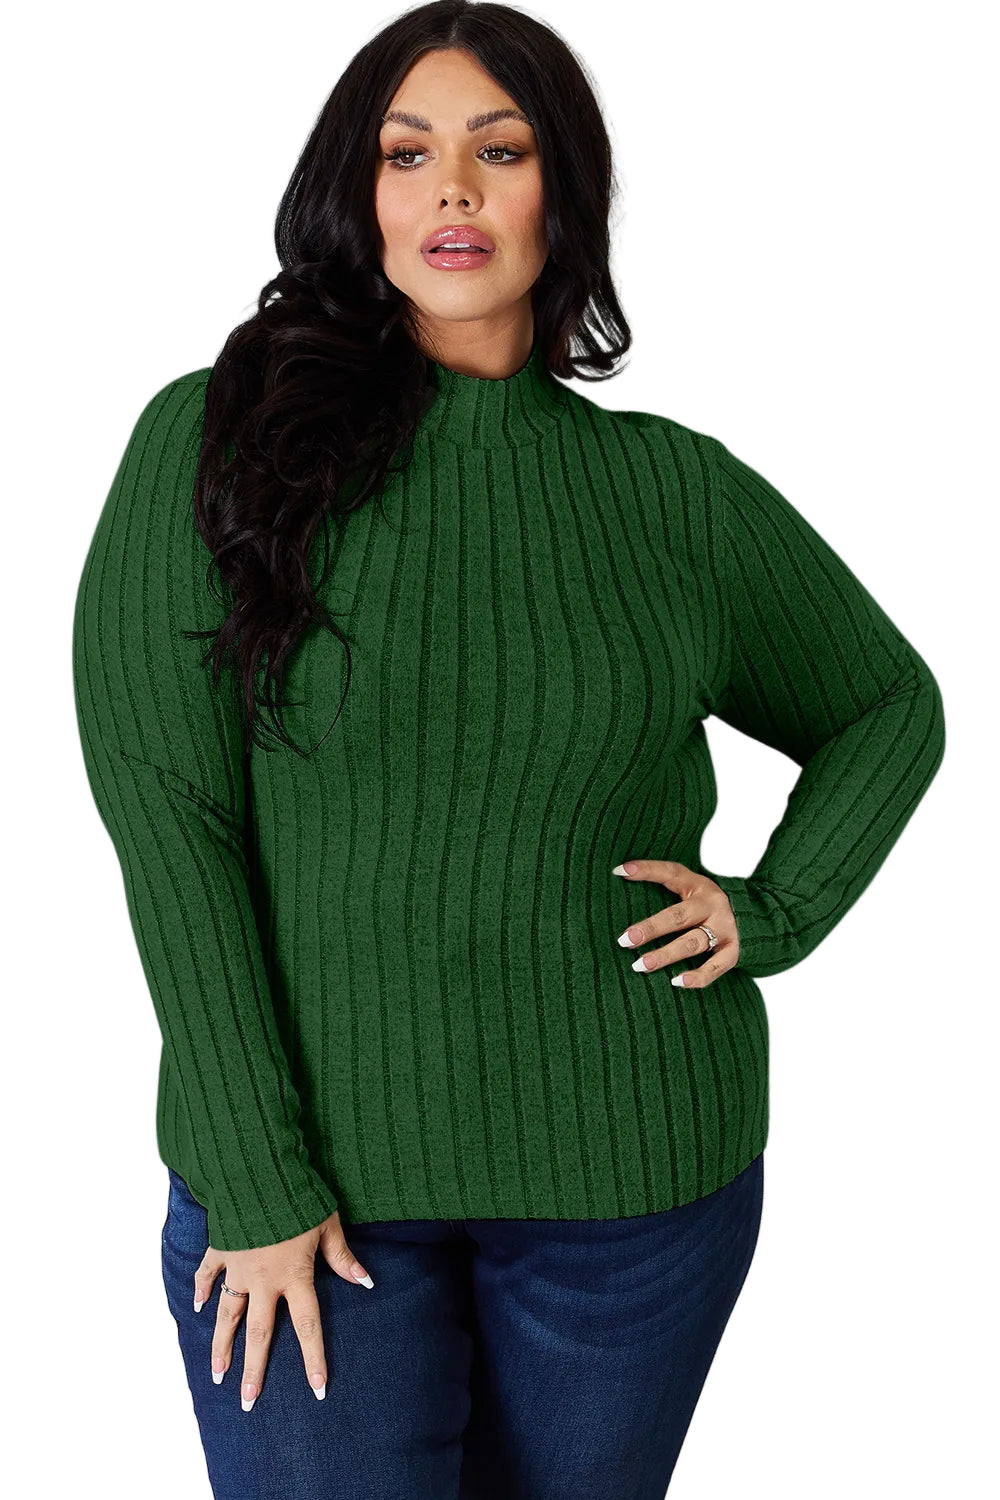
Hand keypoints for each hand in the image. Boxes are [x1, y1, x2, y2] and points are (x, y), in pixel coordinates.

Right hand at [193, 1209, 372, 1409]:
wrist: (259, 1171)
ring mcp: (239, 1267)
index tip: (317, 1391)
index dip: (314, 1359)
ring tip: (217, 1375)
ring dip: (222, 1346)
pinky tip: (196, 1308)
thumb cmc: (299, 1196)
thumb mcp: (328, 1224)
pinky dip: (202, 1289)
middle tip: (247, 1401)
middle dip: (254, 1370)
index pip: (307, 1326)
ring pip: (228, 1315)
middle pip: (259, 1333)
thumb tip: (367, 1281)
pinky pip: (208, 1275)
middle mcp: (264, 1280)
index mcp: (294, 1275)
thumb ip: (343, 1256)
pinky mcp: (221, 1249)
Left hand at [613, 858, 739, 986]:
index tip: (619, 871)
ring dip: (666, 955)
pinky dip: (697, 976)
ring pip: (693, 943)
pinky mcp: (734, 951)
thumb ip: (664, 885)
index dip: (646, 870)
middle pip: (678, 917)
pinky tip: (676, 981)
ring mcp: (725, 929)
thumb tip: (621, 876)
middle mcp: (712, 905)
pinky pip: (715, 967)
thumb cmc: (709, 905)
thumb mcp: (692, 888)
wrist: (758, 917)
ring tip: (640, 965)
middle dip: (651, 928)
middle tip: (625, 940)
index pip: (670, 873)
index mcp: (698, 886)